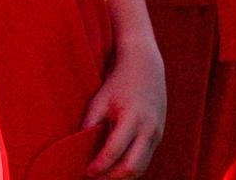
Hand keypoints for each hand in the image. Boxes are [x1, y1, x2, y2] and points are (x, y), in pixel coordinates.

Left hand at [82, 36, 165, 177]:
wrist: (146, 66)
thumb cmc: (118, 83)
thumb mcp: (100, 100)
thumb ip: (90, 124)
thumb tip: (76, 149)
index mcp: (132, 118)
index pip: (114, 152)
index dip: (99, 166)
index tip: (87, 171)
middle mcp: (148, 129)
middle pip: (131, 167)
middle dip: (111, 178)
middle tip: (94, 178)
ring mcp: (157, 134)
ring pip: (140, 168)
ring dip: (121, 176)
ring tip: (103, 175)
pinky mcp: (159, 136)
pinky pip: (145, 160)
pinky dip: (130, 167)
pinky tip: (115, 167)